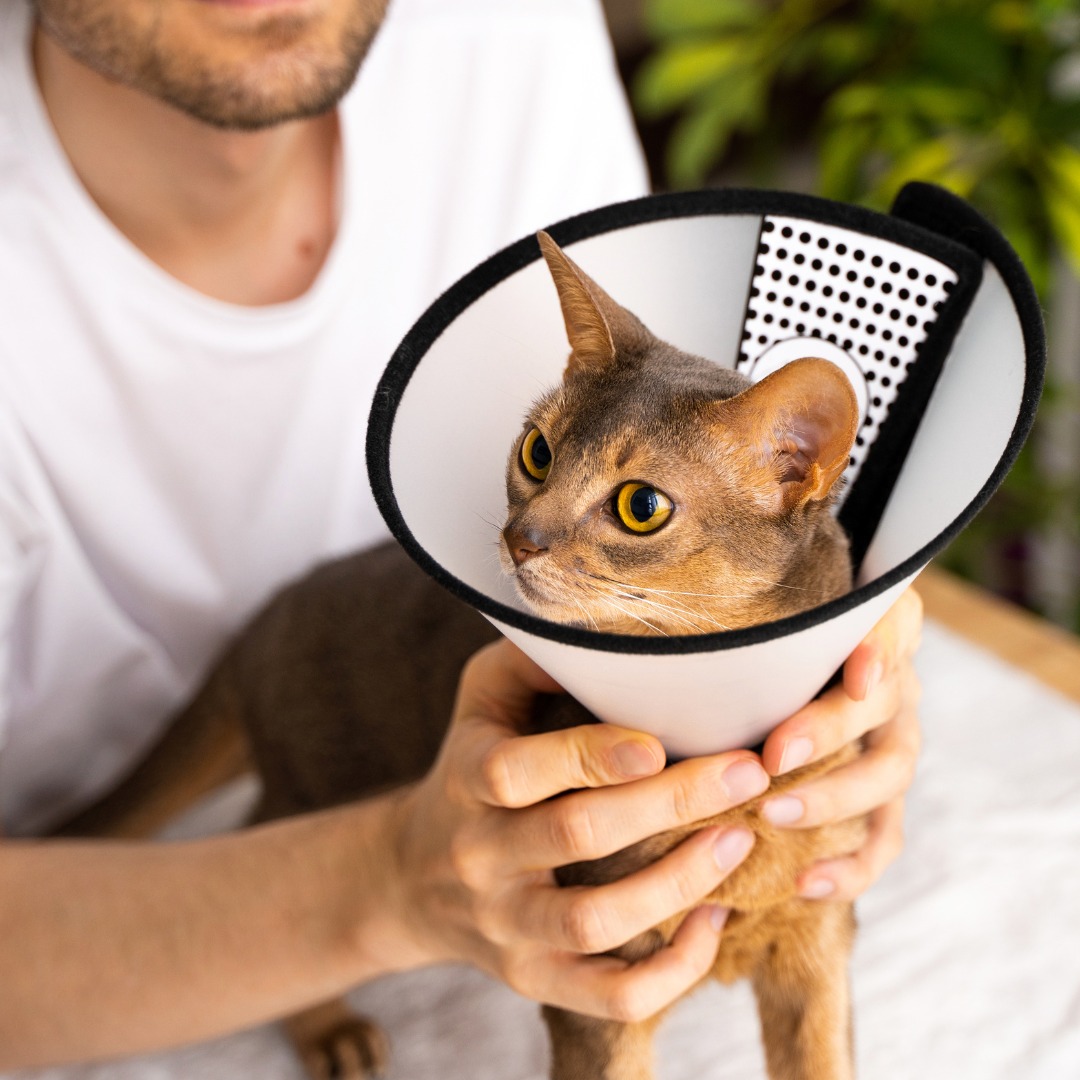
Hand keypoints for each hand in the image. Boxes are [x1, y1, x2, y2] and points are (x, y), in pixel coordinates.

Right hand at [384, 639, 770, 1022]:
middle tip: (745, 772)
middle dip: (669, 805)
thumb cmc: (469, 767)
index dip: (589, 757)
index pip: (517, 771)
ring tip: (741, 840)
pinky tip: (717, 920)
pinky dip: (672, 972)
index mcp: (468, 778)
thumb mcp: (479, 700)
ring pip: (594, 924)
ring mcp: (507, 926)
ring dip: (677, 886)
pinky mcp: (534, 977)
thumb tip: (607, 627)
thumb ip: (530, 659)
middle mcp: (481, 856)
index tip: (659, 742)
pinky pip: (608, 995)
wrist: (413, 878)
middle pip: (576, 838)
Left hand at [758, 586, 923, 900]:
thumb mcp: (749, 633)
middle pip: (883, 704)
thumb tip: (675, 645)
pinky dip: (851, 866)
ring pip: (889, 774)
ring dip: (834, 797)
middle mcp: (888, 686)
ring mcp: (891, 743)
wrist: (765, 700)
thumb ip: (740, 632)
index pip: (891, 626)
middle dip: (829, 730)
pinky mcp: (883, 800)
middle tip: (774, 756)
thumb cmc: (746, 657)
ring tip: (775, 814)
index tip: (856, 673)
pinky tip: (806, 882)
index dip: (881, 648)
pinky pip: (884, 838)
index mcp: (864, 632)